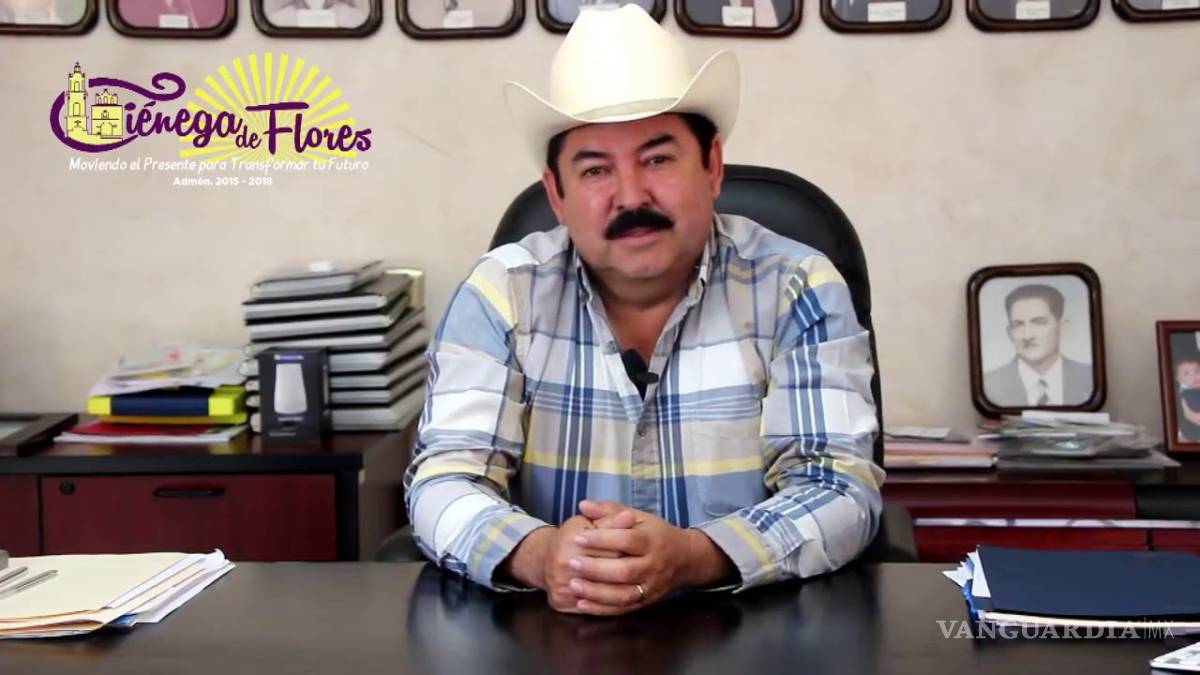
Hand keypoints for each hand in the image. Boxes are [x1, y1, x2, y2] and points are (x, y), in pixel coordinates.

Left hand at [567, 500, 731, 614]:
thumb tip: (583, 504)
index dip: (602, 539)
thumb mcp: (638, 517)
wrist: (686, 559)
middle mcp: (654, 565)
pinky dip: (602, 609)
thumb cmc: (656, 534)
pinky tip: (582, 604)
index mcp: (652, 540)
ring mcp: (651, 587)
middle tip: (571, 563)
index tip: (578, 537)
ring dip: (596, 592)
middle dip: (596, 568)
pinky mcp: (646, 602)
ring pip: (623, 594)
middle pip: (625, 570)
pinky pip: (623, 609)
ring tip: (573, 585)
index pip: (626, 540)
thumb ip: (610, 510)